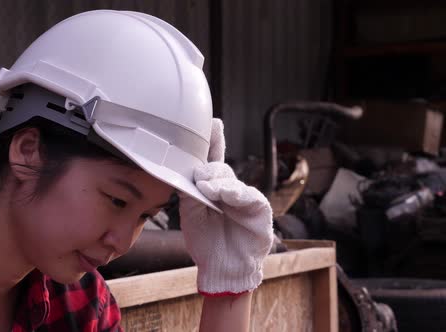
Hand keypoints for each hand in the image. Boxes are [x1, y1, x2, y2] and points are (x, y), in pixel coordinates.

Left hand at [179, 118, 273, 294]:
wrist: (222, 268)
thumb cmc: (206, 242)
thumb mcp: (191, 215)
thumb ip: (191, 192)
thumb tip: (196, 173)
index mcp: (212, 188)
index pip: (212, 161)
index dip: (214, 141)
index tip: (213, 123)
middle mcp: (228, 189)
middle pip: (220, 168)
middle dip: (209, 170)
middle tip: (199, 180)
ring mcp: (244, 197)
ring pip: (231, 180)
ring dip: (219, 183)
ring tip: (208, 190)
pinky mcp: (258, 208)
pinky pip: (247, 195)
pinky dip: (235, 194)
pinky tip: (226, 196)